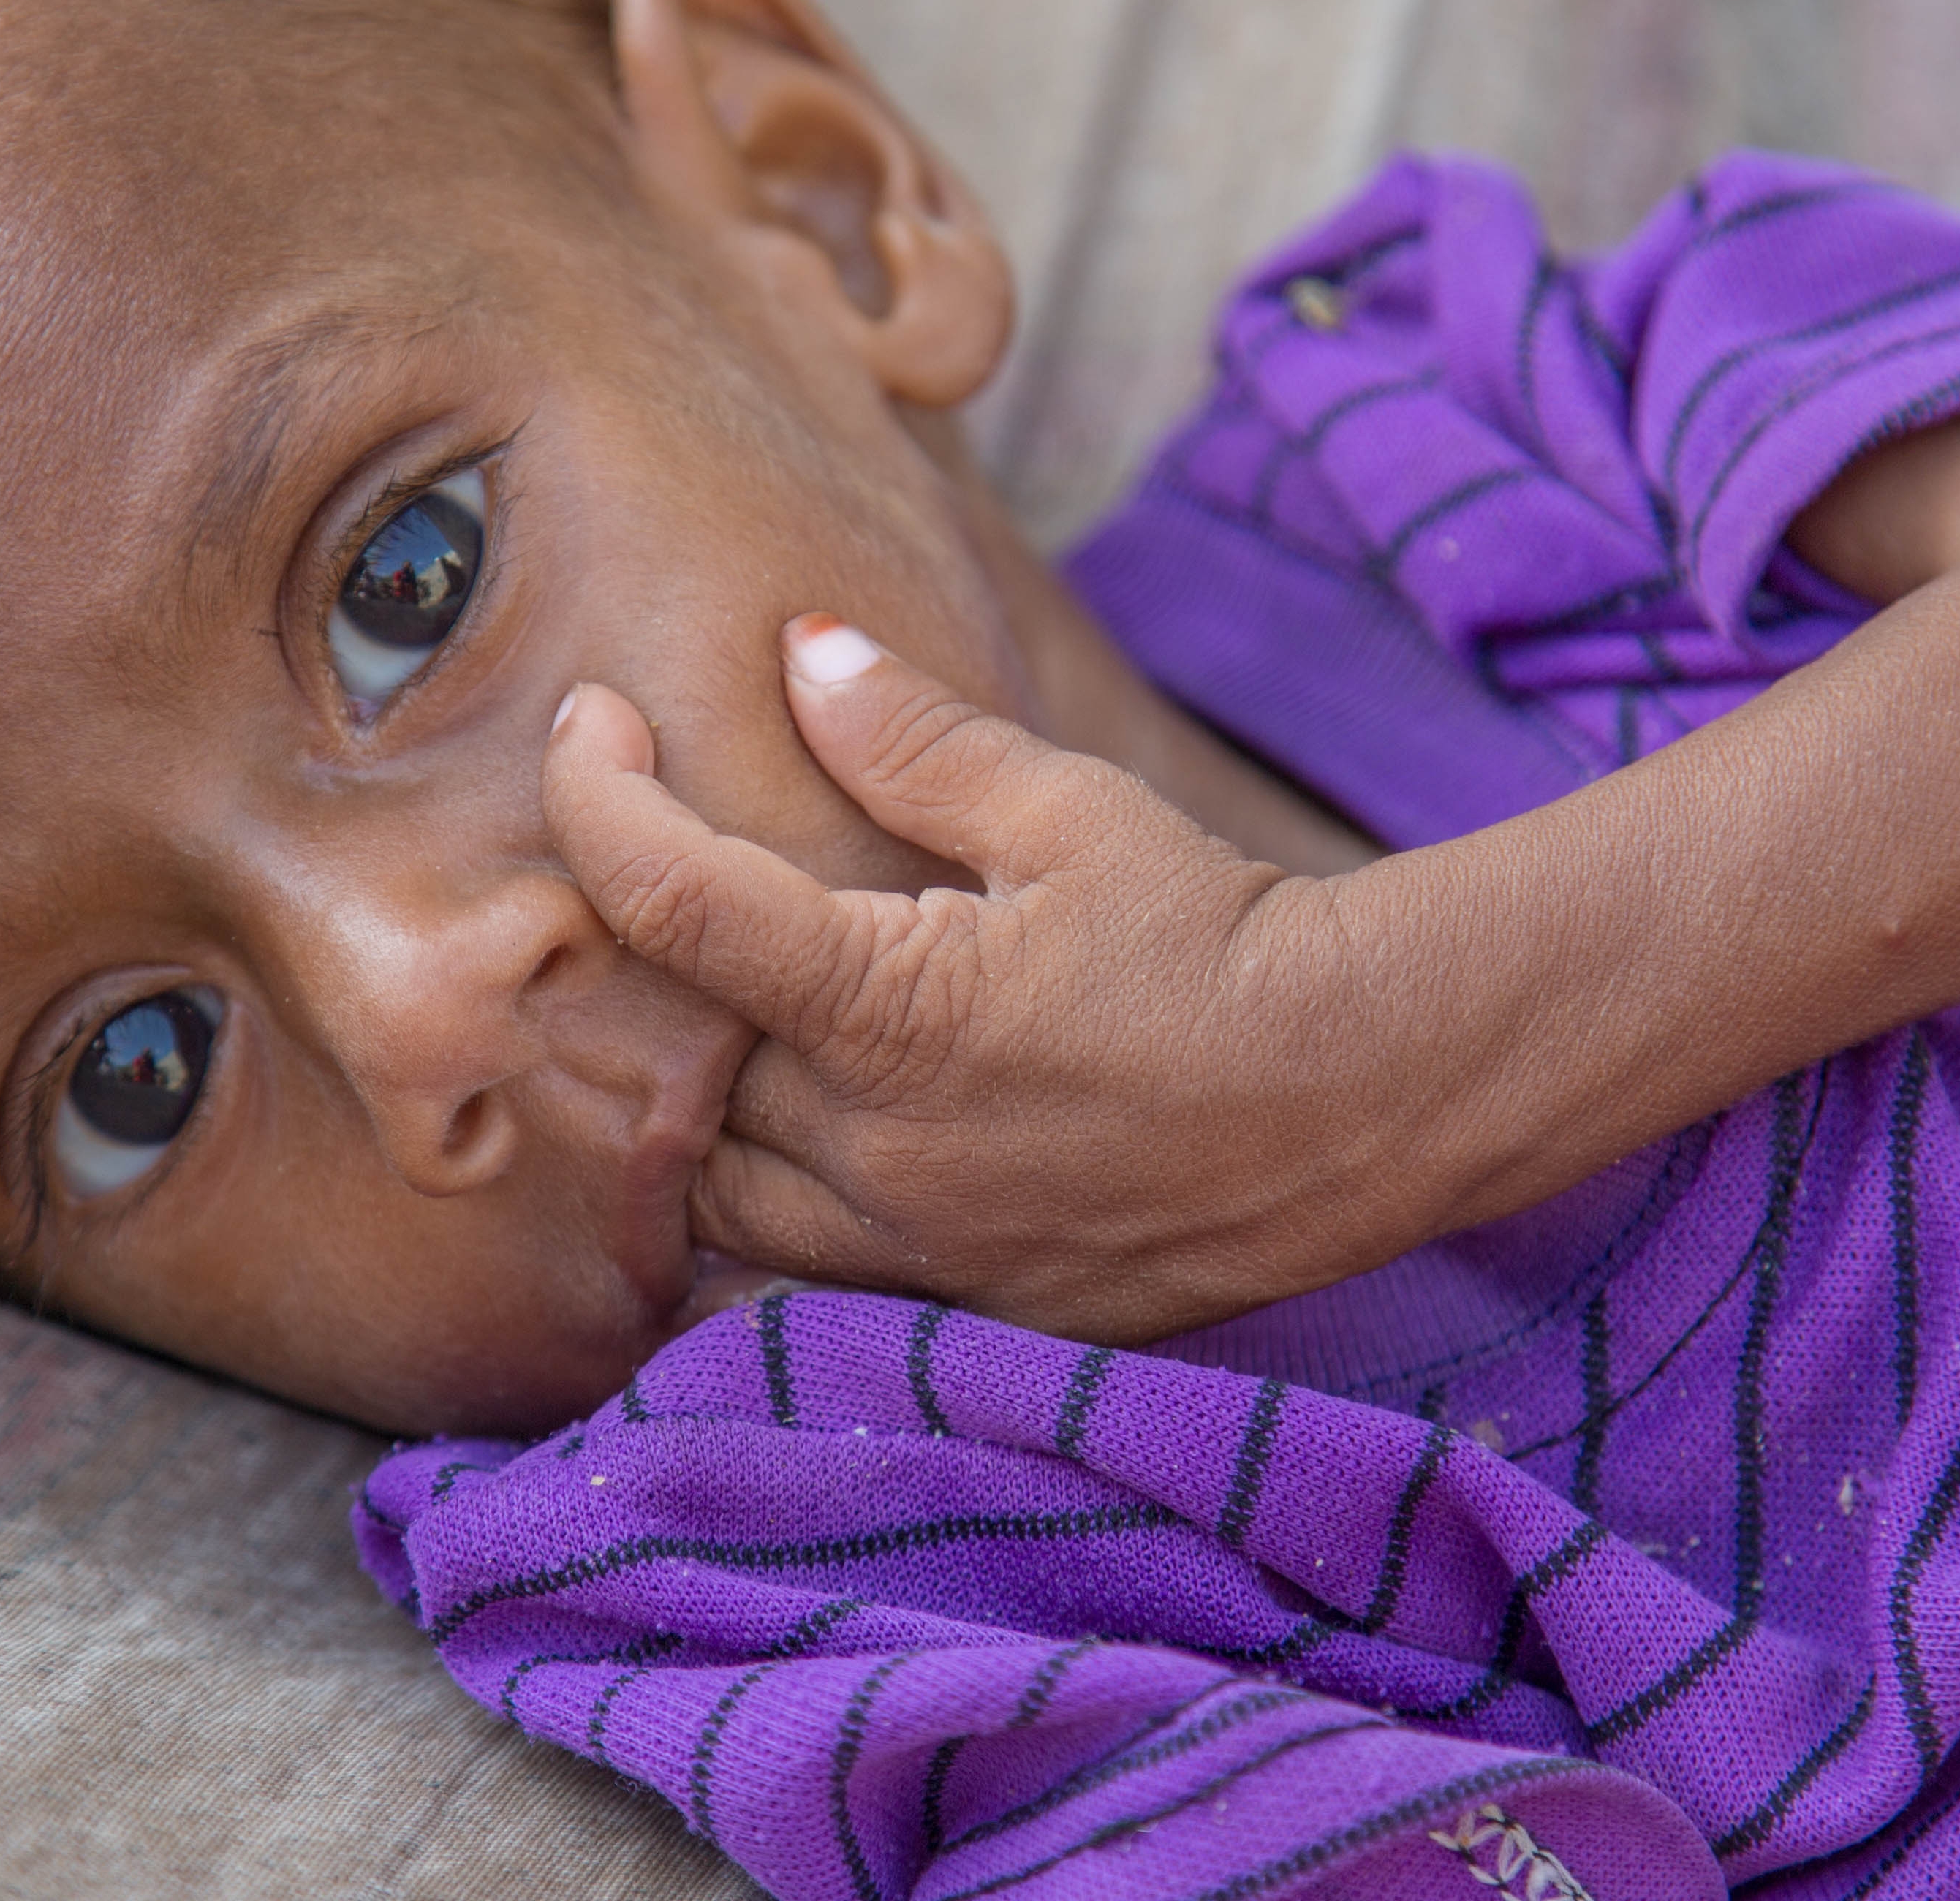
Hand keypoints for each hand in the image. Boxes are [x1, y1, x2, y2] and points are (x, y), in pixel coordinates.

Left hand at [541, 618, 1443, 1341]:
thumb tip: (801, 650)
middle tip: (687, 897)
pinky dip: (780, 1218)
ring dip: (702, 1116)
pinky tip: (814, 1150)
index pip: (671, 904)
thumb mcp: (1071, 812)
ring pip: (717, 1198)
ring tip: (741, 1034)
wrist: (1369, 1093)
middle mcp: (876, 1151)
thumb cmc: (1224, 936)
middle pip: (676, 1065)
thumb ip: (916, 740)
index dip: (599, 800)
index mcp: (885, 1008)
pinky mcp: (969, 1310)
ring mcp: (918, 1251)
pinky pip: (807, 1284)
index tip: (590, 731)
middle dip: (662, 979)